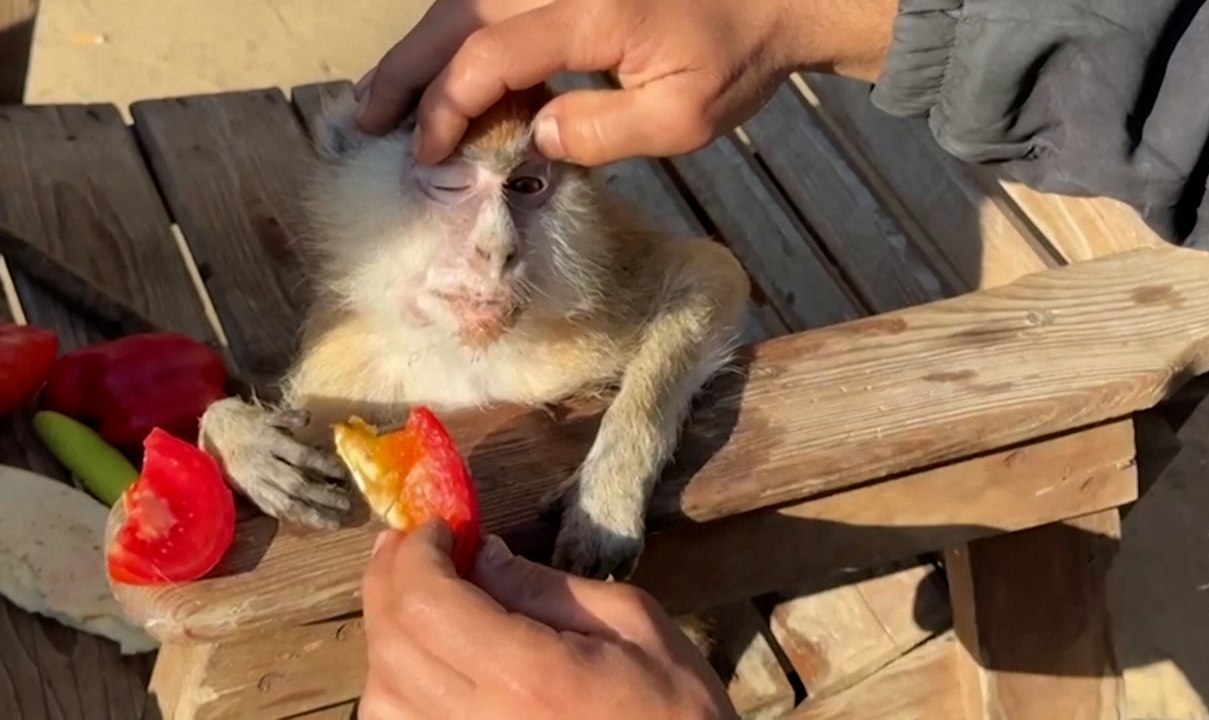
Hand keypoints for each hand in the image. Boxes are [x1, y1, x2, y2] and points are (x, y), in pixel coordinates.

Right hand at [354, 0, 896, 166]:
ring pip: (465, 3)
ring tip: (386, 99)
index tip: (426, 155)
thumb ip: (604, 132)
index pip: (488, 57)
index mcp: (589, 12)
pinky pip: (494, 4)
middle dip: (404, 70)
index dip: (446, 108)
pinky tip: (449, 78)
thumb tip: (535, 137)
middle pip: (455, 16)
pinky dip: (461, 39)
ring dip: (422, 51)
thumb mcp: (684, 118)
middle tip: (363, 118)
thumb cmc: (737, 56)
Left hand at [359, 520, 736, 719]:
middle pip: (389, 643)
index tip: (439, 523)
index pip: (424, 600)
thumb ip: (545, 586)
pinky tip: (422, 665)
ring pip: (378, 699)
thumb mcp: (632, 623)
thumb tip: (479, 554)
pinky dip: (394, 692)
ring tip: (417, 602)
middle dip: (389, 579)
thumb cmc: (675, 709)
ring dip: (385, 640)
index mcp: (525, 675)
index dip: (416, 550)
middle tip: (411, 544)